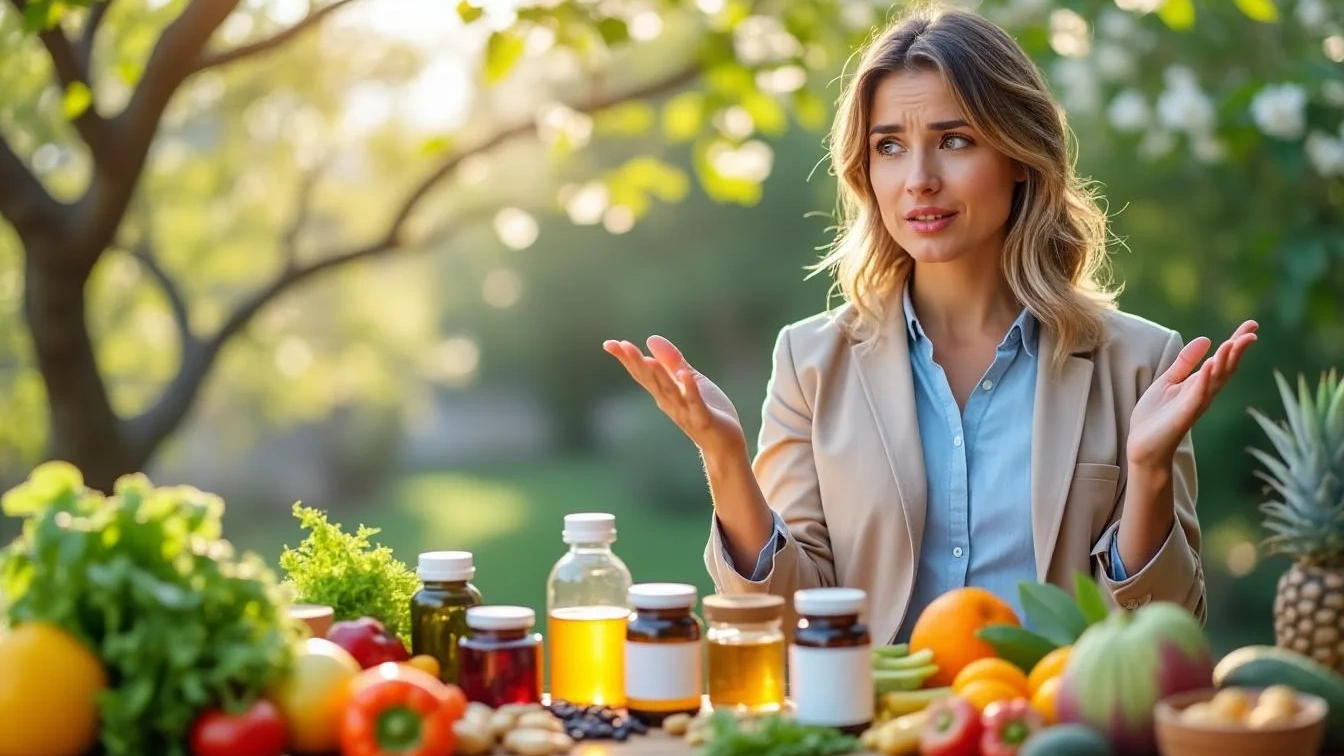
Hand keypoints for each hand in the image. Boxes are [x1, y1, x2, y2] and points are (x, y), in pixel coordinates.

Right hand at [603, 336, 746, 455]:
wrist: (724, 444)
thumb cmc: (704, 410)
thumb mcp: (688, 379)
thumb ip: (671, 361)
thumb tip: (650, 339)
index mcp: (664, 393)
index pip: (642, 374)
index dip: (626, 359)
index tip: (609, 344)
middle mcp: (670, 403)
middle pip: (651, 381)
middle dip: (636, 363)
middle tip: (622, 346)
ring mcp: (686, 411)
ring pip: (670, 391)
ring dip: (659, 375)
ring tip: (648, 359)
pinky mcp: (704, 419)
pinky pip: (696, 403)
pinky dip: (690, 390)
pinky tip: (684, 375)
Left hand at [1127, 320, 1258, 468]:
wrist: (1143, 446)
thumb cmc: (1156, 416)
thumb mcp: (1169, 381)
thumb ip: (1185, 362)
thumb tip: (1206, 339)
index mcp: (1200, 383)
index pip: (1223, 359)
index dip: (1236, 342)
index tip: (1252, 324)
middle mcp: (1203, 393)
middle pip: (1226, 367)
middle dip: (1238, 349)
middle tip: (1252, 331)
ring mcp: (1195, 403)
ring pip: (1216, 379)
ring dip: (1225, 360)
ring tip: (1234, 342)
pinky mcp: (1185, 414)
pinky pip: (1198, 394)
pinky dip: (1205, 378)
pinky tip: (1211, 363)